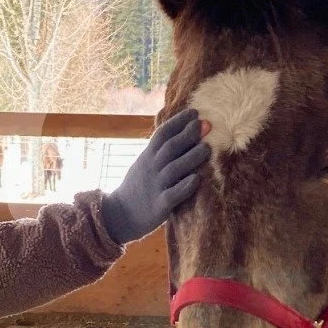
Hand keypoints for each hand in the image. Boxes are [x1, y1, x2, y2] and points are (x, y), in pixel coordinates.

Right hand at [100, 107, 210, 244]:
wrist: (119, 215)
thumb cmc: (138, 187)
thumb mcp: (144, 163)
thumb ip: (159, 150)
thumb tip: (181, 131)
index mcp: (147, 156)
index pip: (162, 134)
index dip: (178, 122)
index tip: (194, 112)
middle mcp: (151, 169)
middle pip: (170, 148)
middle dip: (188, 134)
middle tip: (206, 124)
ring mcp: (155, 187)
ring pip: (174, 169)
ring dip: (192, 157)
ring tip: (207, 148)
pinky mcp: (159, 206)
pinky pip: (173, 195)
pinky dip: (185, 187)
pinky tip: (197, 179)